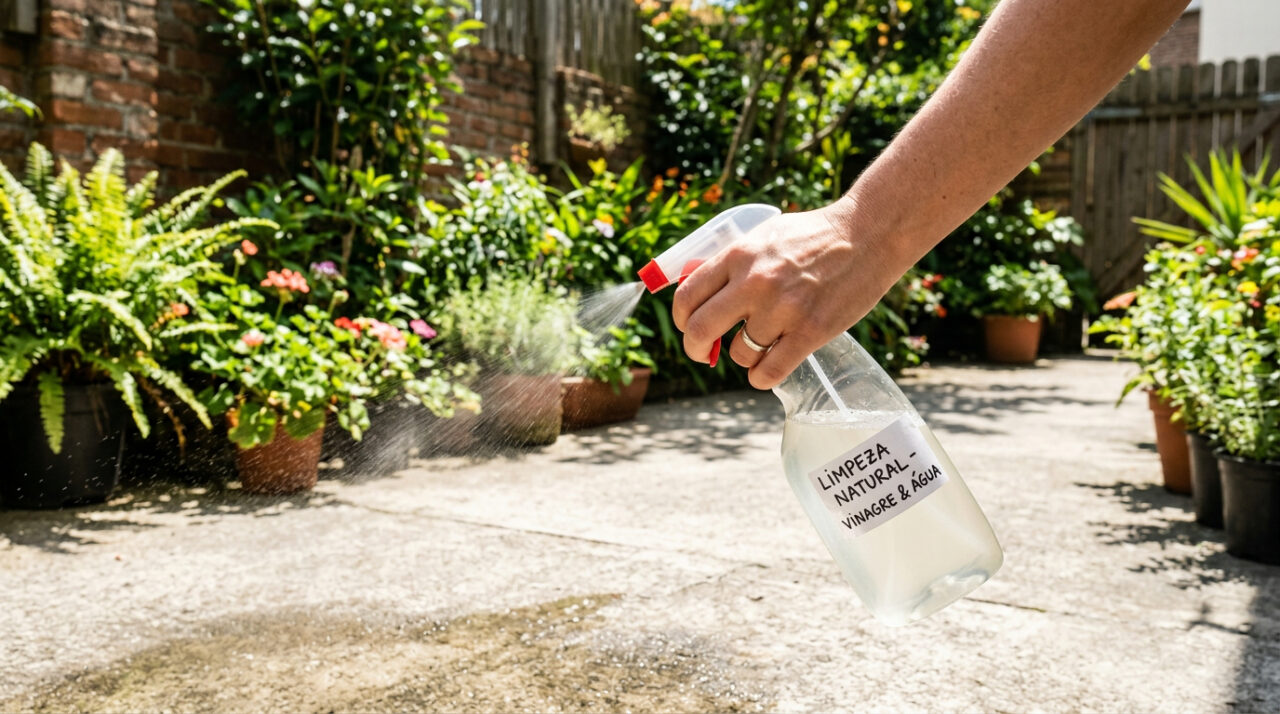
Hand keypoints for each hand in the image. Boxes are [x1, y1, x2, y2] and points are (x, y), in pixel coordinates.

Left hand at [671, 198, 904, 388]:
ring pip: (739, 354)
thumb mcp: (764, 236)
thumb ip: (732, 263)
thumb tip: (698, 292)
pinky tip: (766, 368)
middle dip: (695, 348)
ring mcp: (783, 309)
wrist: (868, 235)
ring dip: (743, 356)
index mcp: (738, 255)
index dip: (681, 318)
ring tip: (760, 344)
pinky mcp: (811, 332)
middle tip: (702, 352)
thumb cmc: (814, 235)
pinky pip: (769, 371)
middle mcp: (755, 283)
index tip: (688, 326)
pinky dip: (761, 377)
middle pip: (699, 330)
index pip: (686, 296)